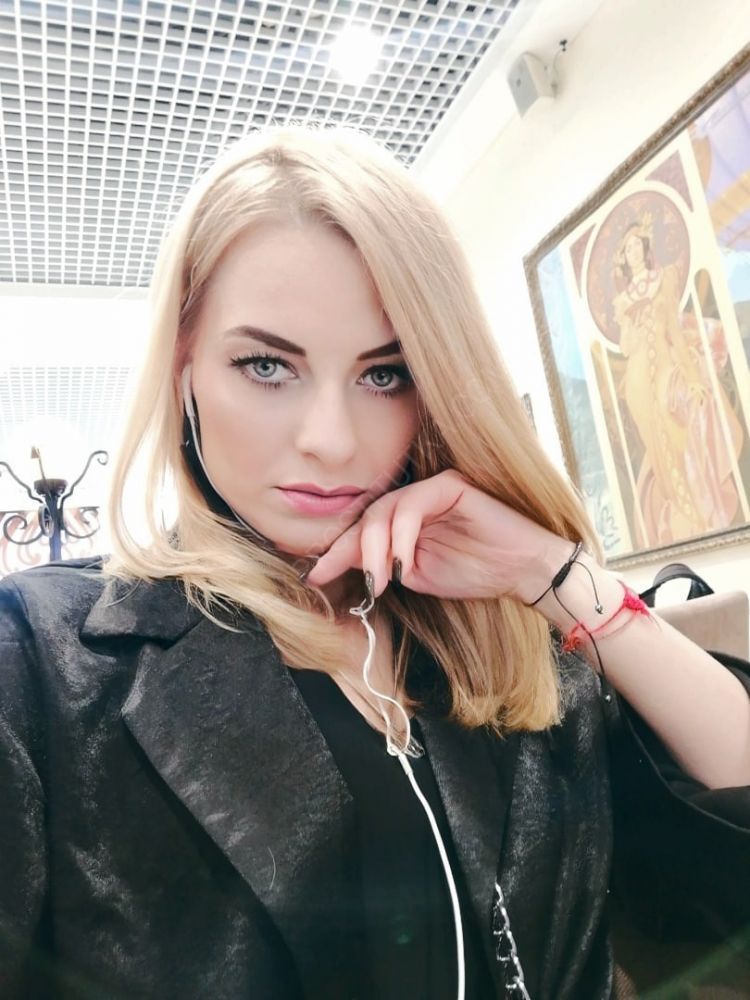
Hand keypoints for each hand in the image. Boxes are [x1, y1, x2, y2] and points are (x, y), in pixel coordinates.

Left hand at [303, 468, 564, 601]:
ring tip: (378, 579)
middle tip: (339, 578)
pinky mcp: (450, 484)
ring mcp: (431, 488)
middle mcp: (413, 498)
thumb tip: (335, 564)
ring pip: (385, 509)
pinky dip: (401, 535)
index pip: (361, 529)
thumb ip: (378, 564)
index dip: (334, 551)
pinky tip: (400, 561)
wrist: (523, 572)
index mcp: (403, 519)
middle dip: (347, 549)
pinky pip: (413, 504)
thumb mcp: (413, 575)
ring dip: (375, 547)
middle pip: (366, 517)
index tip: (312, 576)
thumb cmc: (475, 572)